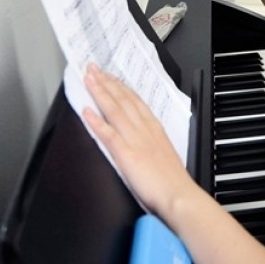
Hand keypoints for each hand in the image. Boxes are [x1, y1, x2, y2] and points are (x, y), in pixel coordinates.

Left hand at [82, 65, 195, 216]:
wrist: (178, 195)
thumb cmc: (172, 180)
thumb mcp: (163, 153)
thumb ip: (152, 143)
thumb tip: (143, 139)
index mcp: (154, 129)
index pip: (134, 101)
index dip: (119, 86)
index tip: (109, 76)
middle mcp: (144, 130)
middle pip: (122, 100)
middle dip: (107, 82)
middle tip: (93, 68)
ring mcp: (135, 140)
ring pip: (115, 111)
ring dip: (100, 93)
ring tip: (88, 80)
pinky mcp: (127, 154)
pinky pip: (109, 135)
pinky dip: (97, 121)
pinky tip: (86, 111)